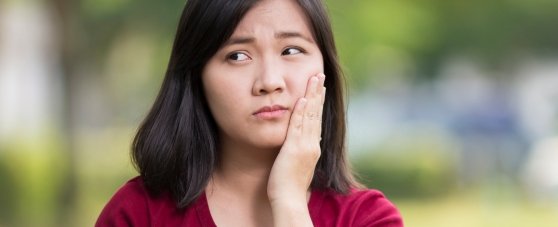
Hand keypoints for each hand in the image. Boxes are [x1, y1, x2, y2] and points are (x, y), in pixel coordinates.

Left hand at [267, 73, 325, 215]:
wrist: (289, 200)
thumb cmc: (290, 187)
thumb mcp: (298, 165)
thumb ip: (302, 152)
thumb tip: (306, 143)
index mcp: (313, 147)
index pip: (317, 120)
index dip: (318, 103)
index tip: (319, 88)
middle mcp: (312, 144)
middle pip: (316, 113)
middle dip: (318, 93)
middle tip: (319, 75)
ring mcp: (304, 146)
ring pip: (309, 116)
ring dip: (311, 96)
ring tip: (314, 79)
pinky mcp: (294, 149)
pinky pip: (297, 127)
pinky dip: (300, 112)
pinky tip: (301, 98)